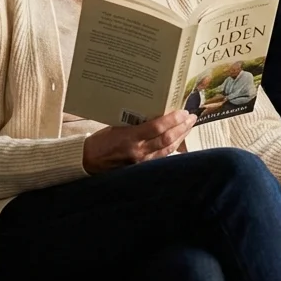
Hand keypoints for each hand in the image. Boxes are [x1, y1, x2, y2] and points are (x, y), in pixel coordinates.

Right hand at [82, 111, 196, 173]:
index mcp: (129, 138)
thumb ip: (135, 122)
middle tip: (192, 117)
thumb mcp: (115, 126)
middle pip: (167, 139)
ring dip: (181, 137)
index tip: (183, 111)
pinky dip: (172, 148)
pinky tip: (178, 141)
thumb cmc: (99, 142)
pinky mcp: (142, 168)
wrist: (88, 161)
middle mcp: (138, 151)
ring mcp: (141, 162)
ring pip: (168, 149)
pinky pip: (162, 157)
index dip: (172, 120)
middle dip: (182, 128)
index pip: (157, 128)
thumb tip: (155, 112)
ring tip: (189, 126)